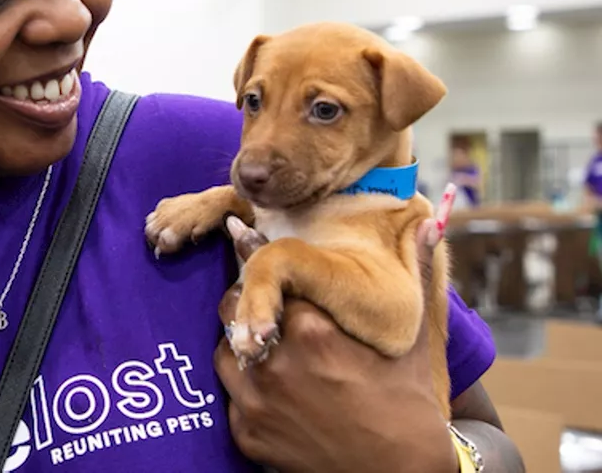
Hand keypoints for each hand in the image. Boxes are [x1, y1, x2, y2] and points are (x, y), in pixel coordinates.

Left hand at [215, 218, 456, 472]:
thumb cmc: (409, 406)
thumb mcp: (412, 341)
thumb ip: (415, 278)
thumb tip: (431, 222)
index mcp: (313, 332)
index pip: (266, 277)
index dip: (262, 265)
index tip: (251, 246)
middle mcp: (277, 363)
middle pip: (234, 308)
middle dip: (249, 302)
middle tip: (269, 307)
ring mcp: (257, 402)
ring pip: (225, 348)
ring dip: (241, 343)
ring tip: (270, 346)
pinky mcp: (246, 434)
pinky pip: (229, 394)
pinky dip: (245, 387)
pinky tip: (272, 387)